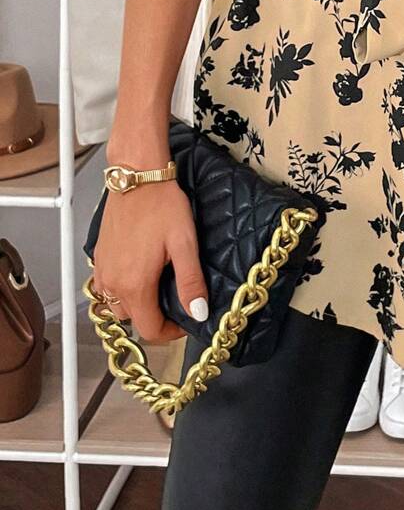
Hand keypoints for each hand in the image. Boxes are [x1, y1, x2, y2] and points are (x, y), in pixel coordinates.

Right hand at [91, 136, 208, 344]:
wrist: (138, 177)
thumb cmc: (162, 206)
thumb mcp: (184, 244)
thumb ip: (190, 281)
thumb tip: (198, 313)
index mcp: (135, 284)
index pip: (149, 329)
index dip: (170, 332)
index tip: (185, 320)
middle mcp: (113, 282)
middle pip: (132, 319)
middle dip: (154, 316)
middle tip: (174, 299)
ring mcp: (103, 269)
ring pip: (116, 305)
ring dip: (136, 304)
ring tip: (157, 286)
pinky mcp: (99, 257)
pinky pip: (106, 287)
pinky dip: (121, 289)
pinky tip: (138, 272)